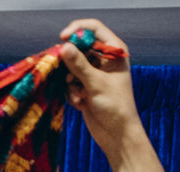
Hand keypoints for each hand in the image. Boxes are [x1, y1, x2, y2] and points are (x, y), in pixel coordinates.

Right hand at [59, 19, 142, 153]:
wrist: (117, 134)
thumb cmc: (115, 106)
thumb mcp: (96, 83)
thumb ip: (79, 65)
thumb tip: (64, 47)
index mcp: (114, 51)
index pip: (94, 29)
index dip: (78, 30)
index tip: (63, 38)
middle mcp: (104, 60)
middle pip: (79, 48)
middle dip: (70, 62)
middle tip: (66, 74)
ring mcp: (94, 74)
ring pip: (72, 67)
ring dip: (71, 82)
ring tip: (79, 95)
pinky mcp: (85, 88)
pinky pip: (70, 83)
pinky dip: (72, 93)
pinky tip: (81, 104)